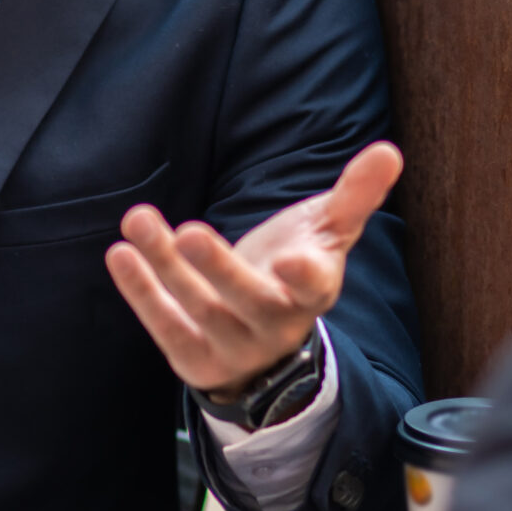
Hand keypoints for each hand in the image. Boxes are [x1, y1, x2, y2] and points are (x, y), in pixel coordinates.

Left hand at [105, 141, 401, 398]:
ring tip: (138, 221)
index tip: (293, 259)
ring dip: (164, 265)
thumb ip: (354, 195)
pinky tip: (121, 254)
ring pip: (198, 308)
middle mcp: (276, 324)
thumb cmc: (294, 269)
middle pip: (248, 300)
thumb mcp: (326, 233)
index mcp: (313, 291)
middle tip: (190, 233)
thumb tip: (390, 152)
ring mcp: (234, 346)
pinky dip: (141, 291)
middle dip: (219, 269)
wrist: (263, 338)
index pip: (314, 287)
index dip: (305, 274)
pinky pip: (165, 325)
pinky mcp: (195, 359)